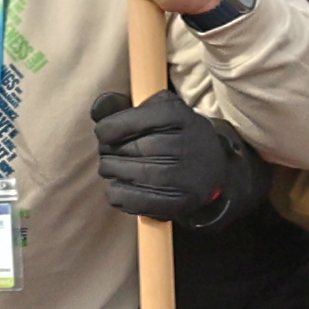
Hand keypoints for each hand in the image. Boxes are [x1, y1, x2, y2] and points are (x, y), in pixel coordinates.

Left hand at [89, 86, 230, 219]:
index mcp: (177, 115)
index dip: (108, 128)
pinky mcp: (178, 201)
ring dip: (112, 171)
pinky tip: (124, 186)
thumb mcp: (155, 111)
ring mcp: (182, 176)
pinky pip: (130, 199)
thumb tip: (98, 107)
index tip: (106, 133)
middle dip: (109, 151)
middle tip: (113, 153)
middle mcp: (183, 144)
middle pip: (124, 149)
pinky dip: (117, 193)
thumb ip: (122, 106)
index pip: (128, 121)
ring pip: (125, 173)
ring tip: (118, 167)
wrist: (211, 169)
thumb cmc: (172, 135)